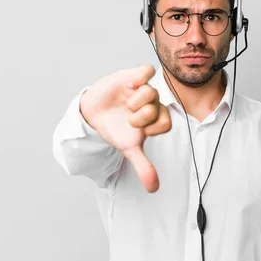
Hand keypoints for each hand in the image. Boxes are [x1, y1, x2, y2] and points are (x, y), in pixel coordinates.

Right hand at [80, 65, 171, 192]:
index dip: (151, 129)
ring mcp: (143, 89)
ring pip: (151, 92)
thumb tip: (154, 189)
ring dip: (136, 102)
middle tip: (128, 118)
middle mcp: (153, 103)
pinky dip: (139, 78)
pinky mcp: (133, 76)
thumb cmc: (115, 129)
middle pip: (157, 109)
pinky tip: (128, 86)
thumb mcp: (129, 148)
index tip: (138, 131)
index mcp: (156, 119)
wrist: (94, 113)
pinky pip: (147, 70)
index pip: (166, 123)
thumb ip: (143, 167)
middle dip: (139, 117)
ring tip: (125, 104)